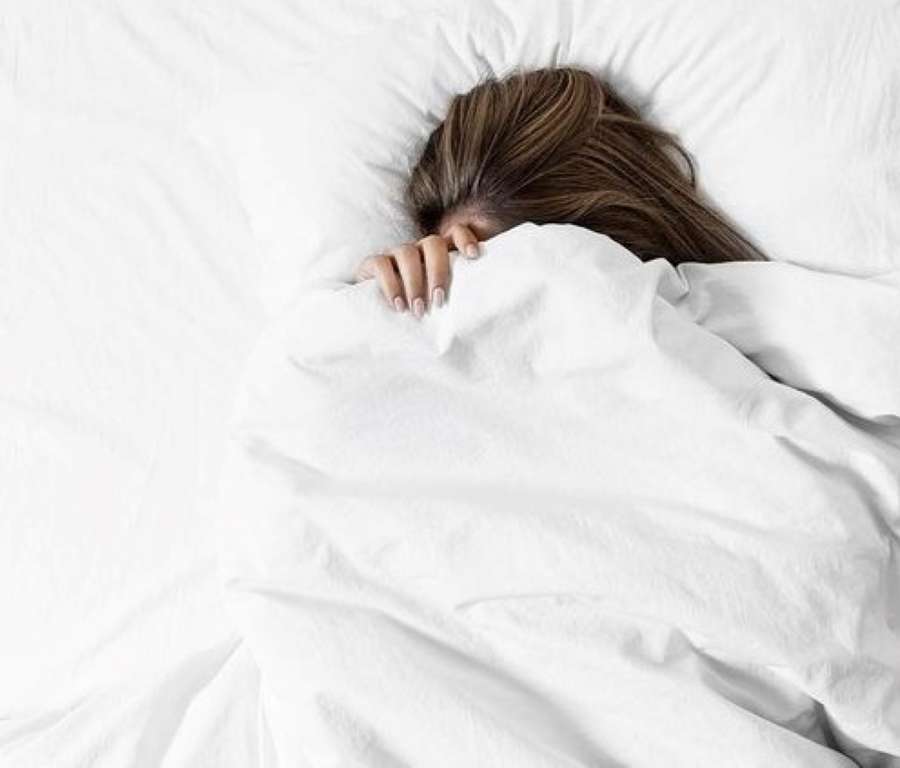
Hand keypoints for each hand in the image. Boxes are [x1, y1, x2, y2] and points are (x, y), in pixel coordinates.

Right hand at [353, 224, 479, 317]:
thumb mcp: (436, 301)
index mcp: (439, 255)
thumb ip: (452, 297)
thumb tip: (474, 316)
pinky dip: (391, 285)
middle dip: (438, 271)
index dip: (465, 239)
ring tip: (418, 310)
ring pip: (407, 252)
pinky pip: (381, 264)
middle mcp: (418, 250)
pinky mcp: (373, 263)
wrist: (373, 314)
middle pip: (433, 243)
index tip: (474, 256)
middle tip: (438, 301)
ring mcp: (395, 254)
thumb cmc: (416, 309)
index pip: (455, 233)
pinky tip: (398, 306)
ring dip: (415, 282)